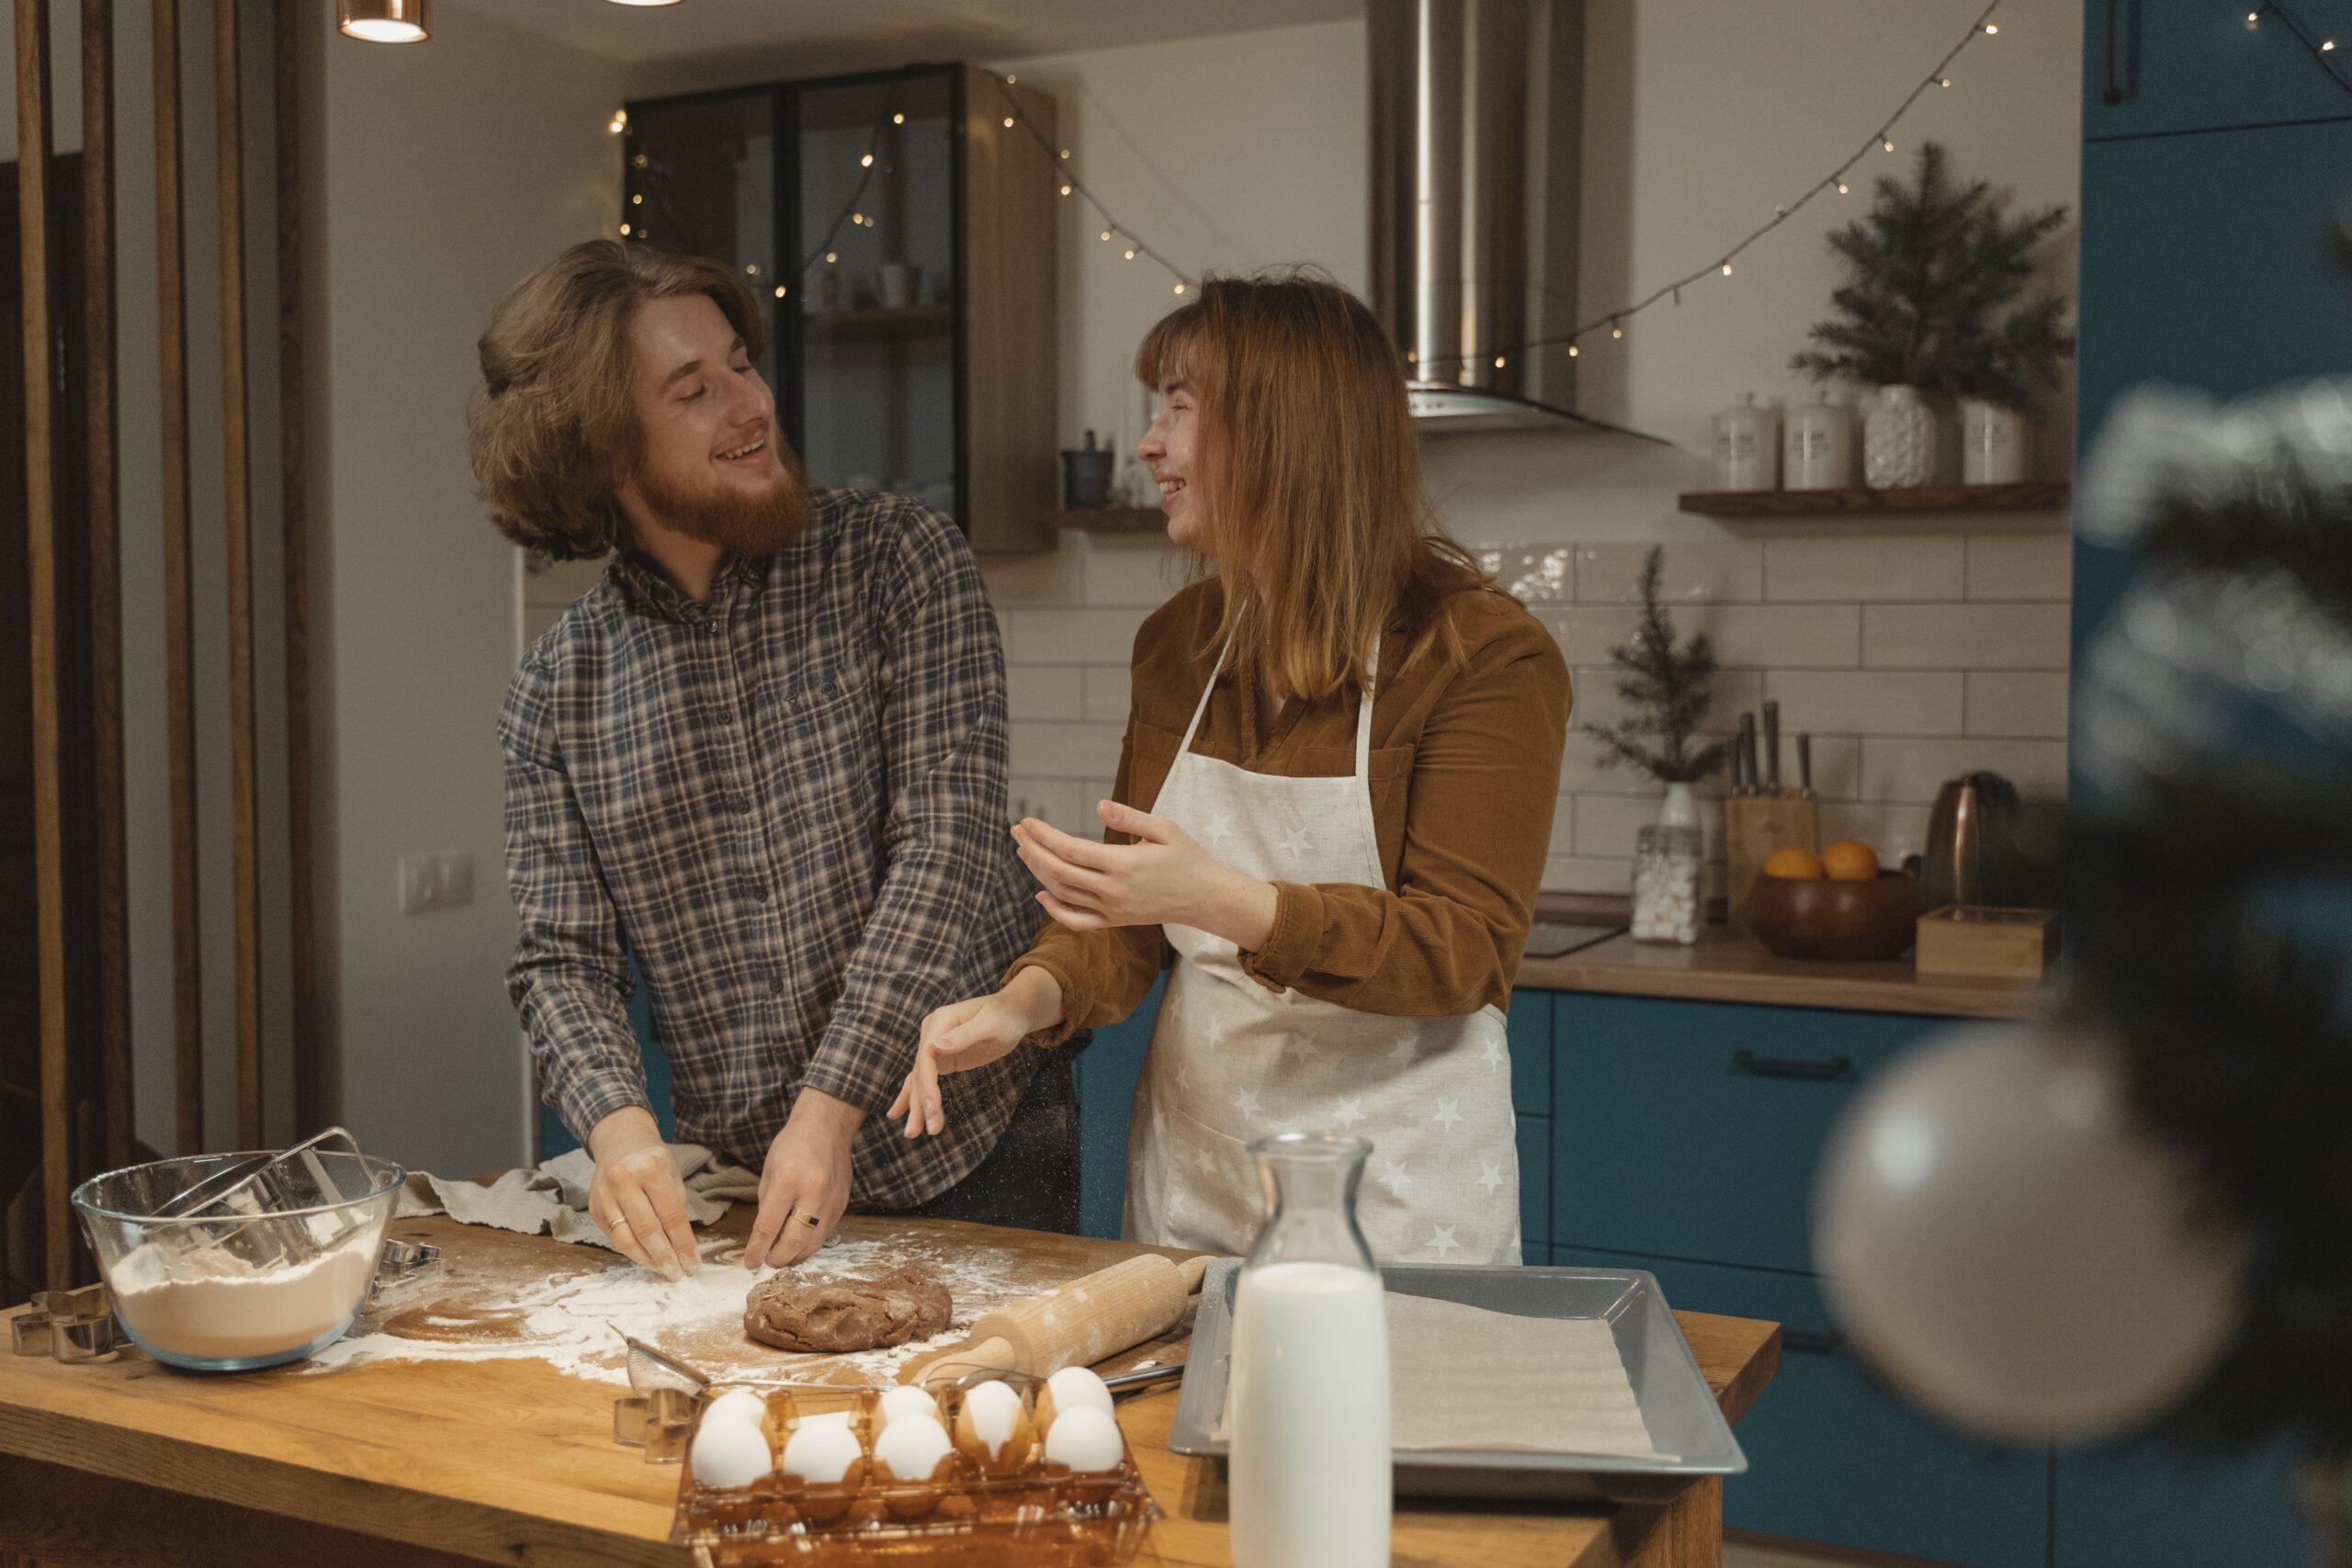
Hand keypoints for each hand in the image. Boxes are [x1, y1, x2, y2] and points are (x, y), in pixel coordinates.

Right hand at [586, 1107, 698, 1279]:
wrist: (620, 1141)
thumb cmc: (652, 1160)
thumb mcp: (672, 1174)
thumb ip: (676, 1207)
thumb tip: (683, 1247)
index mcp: (650, 1170)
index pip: (671, 1216)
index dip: (683, 1244)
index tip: (693, 1264)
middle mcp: (623, 1182)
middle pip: (647, 1231)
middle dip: (665, 1257)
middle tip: (677, 1274)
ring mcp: (604, 1196)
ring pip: (625, 1239)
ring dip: (646, 1260)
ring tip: (662, 1269)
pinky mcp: (594, 1209)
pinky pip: (614, 1237)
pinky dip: (631, 1250)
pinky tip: (645, 1256)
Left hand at [744, 1088, 860, 1269]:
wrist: (827, 1126)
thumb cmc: (793, 1145)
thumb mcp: (769, 1171)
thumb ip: (767, 1205)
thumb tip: (765, 1237)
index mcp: (788, 1180)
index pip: (768, 1227)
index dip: (756, 1250)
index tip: (750, 1262)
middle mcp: (813, 1192)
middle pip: (794, 1242)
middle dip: (777, 1259)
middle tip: (767, 1262)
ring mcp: (832, 1200)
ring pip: (814, 1244)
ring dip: (796, 1256)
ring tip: (783, 1257)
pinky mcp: (843, 1204)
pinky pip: (825, 1233)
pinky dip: (810, 1242)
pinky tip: (799, 1241)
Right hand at [888, 968, 1062, 1140]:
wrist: (1013, 1011)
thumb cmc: (1005, 1015)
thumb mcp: (991, 1024)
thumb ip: (966, 1035)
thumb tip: (938, 1047)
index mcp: (941, 1021)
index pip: (926, 1057)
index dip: (927, 1084)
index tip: (932, 1107)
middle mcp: (932, 1033)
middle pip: (920, 1072)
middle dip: (922, 1103)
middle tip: (921, 1132)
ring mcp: (934, 1047)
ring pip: (919, 1079)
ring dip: (916, 1106)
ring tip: (911, 1134)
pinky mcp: (942, 1059)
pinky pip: (924, 1079)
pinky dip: (913, 1097)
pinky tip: (898, 1113)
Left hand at [1013, 801, 1276, 947]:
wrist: (1205, 899)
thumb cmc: (1188, 858)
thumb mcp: (1165, 829)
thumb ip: (1130, 818)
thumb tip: (1100, 805)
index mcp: (1124, 864)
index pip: (1071, 850)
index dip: (1044, 836)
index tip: (1027, 822)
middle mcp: (1114, 891)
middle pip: (1060, 872)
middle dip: (1033, 851)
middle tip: (1017, 832)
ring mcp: (1112, 910)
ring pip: (1064, 894)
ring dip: (1039, 872)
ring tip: (1025, 852)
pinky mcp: (1115, 922)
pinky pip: (1077, 921)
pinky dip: (1055, 910)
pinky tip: (1041, 892)